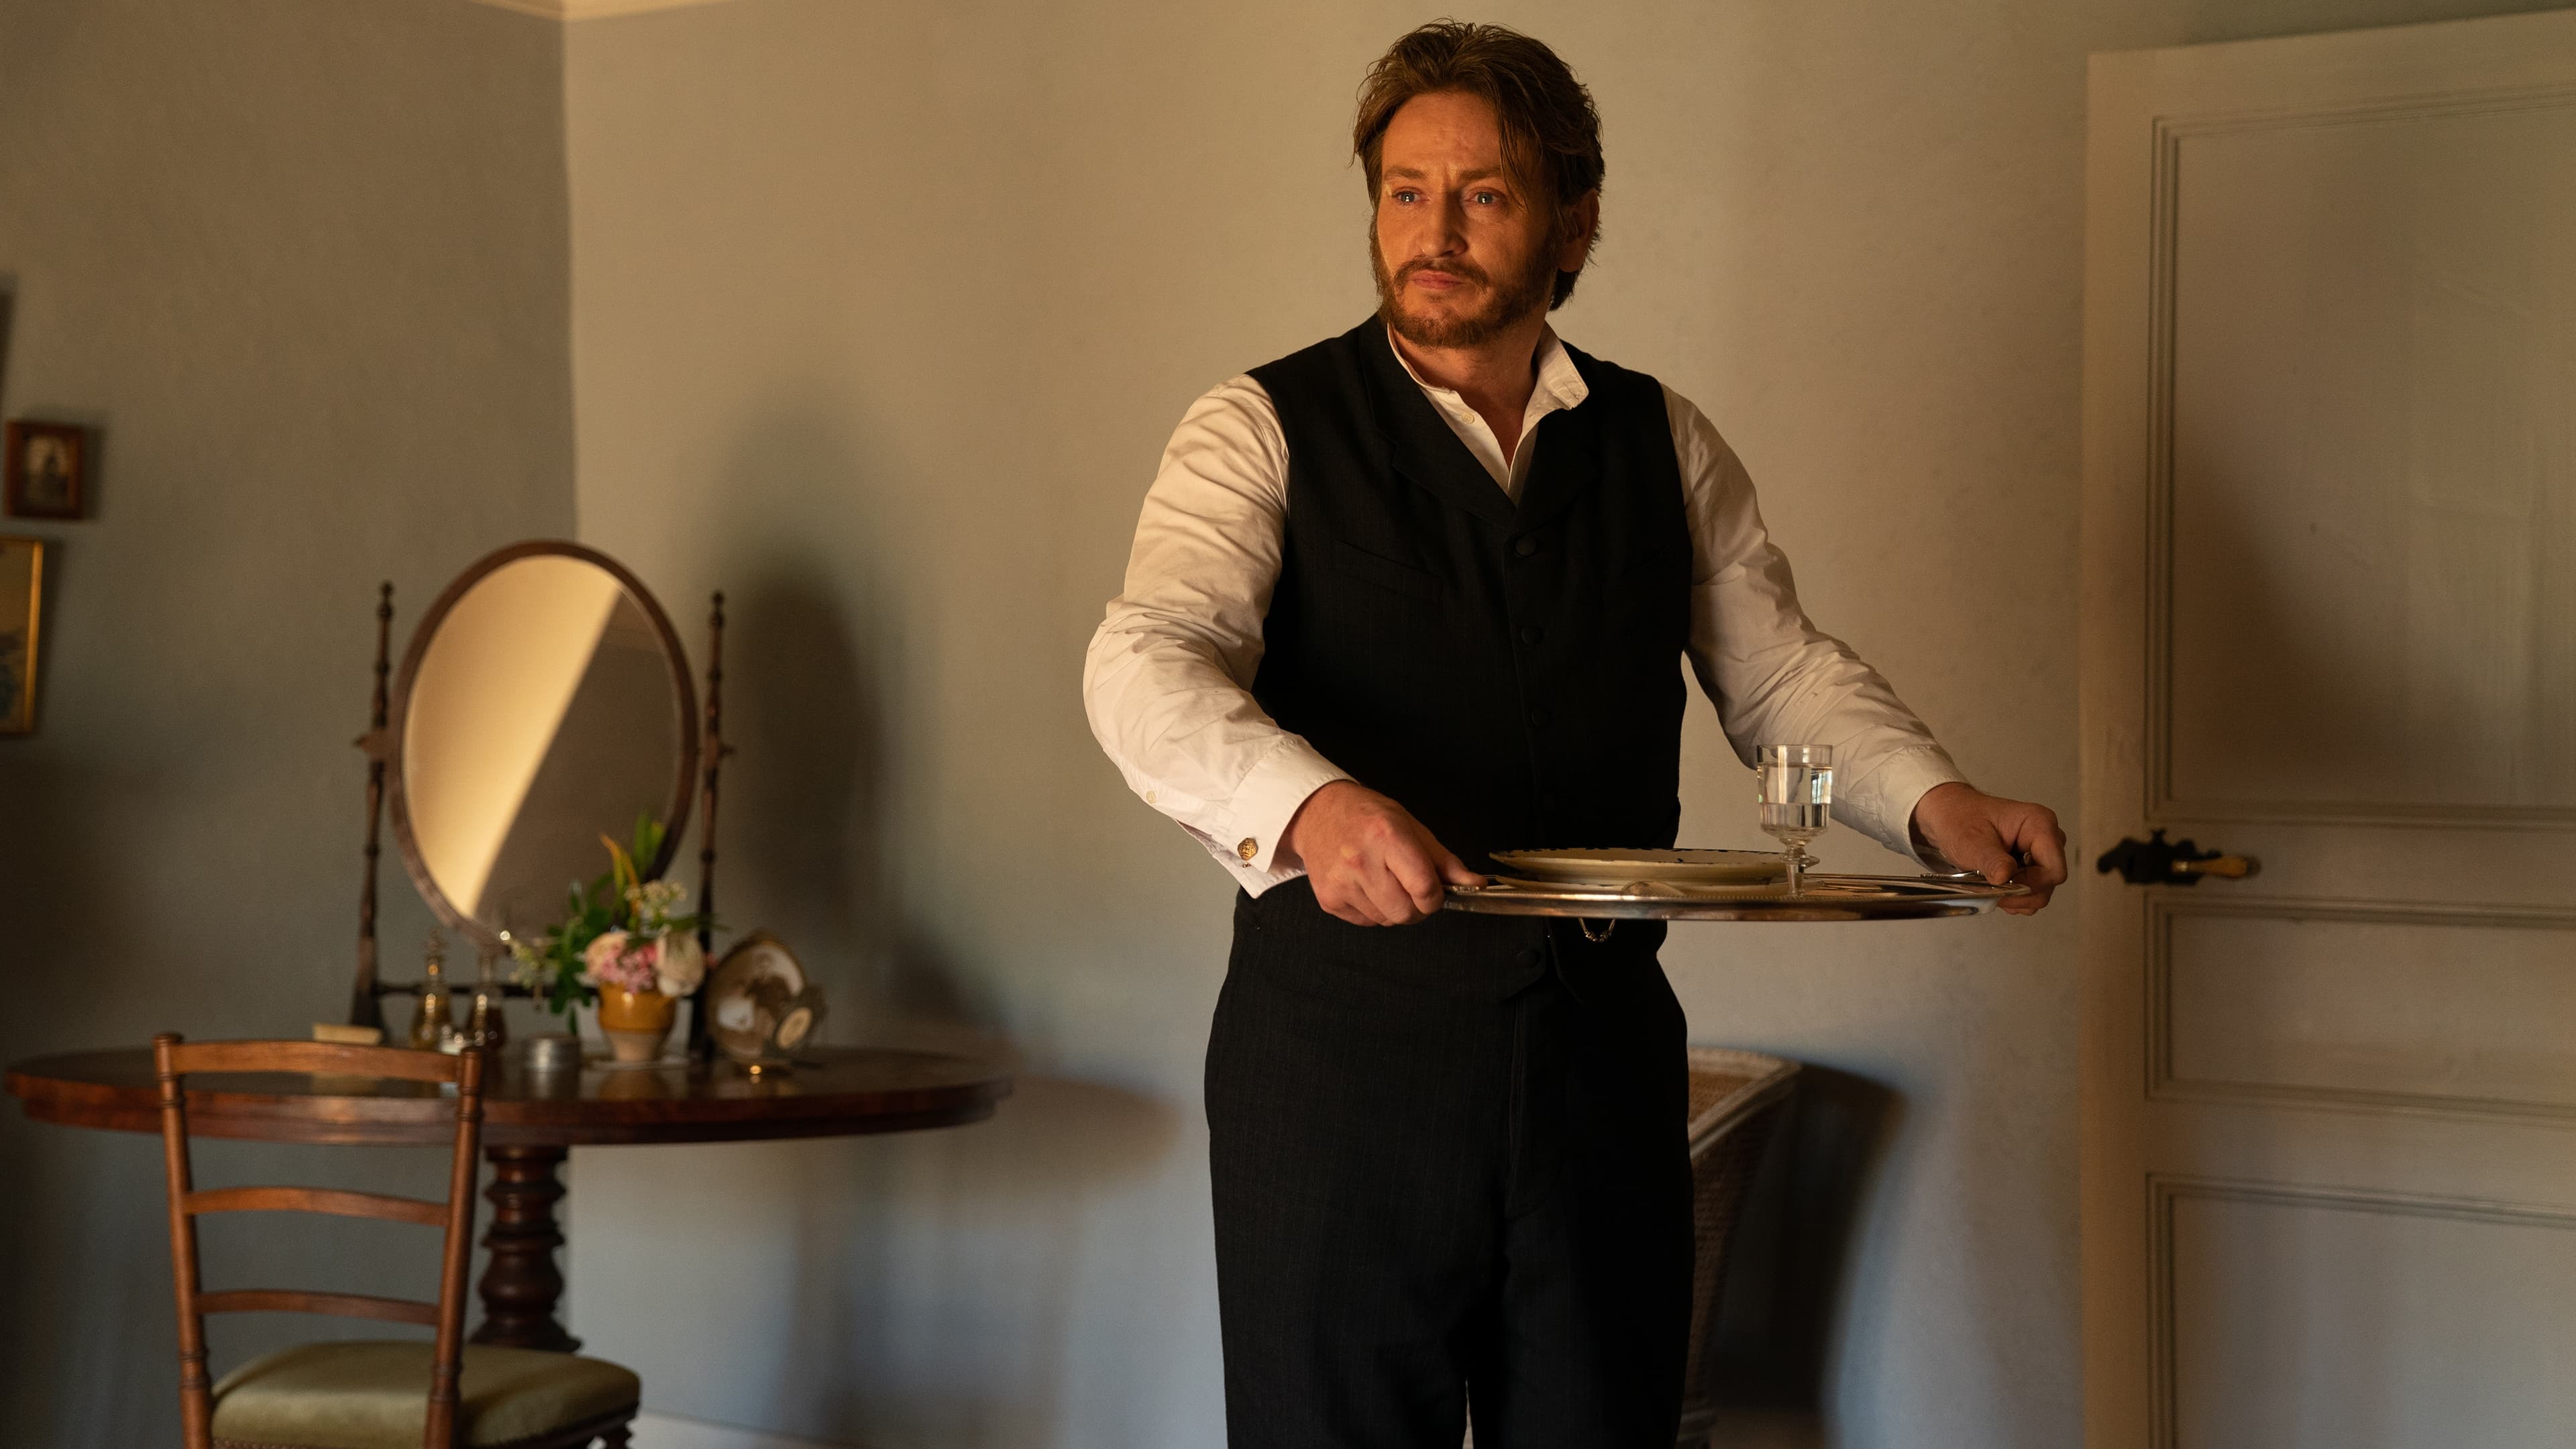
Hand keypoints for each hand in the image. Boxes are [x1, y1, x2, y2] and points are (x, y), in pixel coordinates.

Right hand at [1281, 780, 1486, 925]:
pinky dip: (1373, 911)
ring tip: (1384, 881)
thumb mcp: (1410, 826)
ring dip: (1394, 909)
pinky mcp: (1329, 900)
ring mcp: (1341, 883)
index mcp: (1388, 837)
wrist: (1317, 813)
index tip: (1434, 891)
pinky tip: (1365, 886)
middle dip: (1417, 907)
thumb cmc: (1367, 816)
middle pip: (1406, 912)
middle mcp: (1361, 861)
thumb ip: (1443, 860)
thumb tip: (1475, 883)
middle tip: (1410, 888)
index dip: (1436, 897)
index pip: (1424, 888)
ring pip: (1387, 921)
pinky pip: (1367, 923)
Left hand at [1909, 782, 2067, 915]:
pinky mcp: (2031, 863)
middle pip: (2050, 882)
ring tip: (1991, 884)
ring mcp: (2039, 852)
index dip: (2031, 885)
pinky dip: (2014, 894)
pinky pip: (2032, 889)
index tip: (2004, 886)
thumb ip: (1991, 860)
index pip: (2054, 870)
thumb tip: (2005, 877)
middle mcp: (2046, 838)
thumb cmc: (1960, 819)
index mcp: (2039, 824)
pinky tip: (1996, 885)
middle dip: (2022, 892)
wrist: (1949, 815)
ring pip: (2042, 889)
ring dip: (2016, 895)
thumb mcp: (1971, 841)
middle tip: (1993, 889)